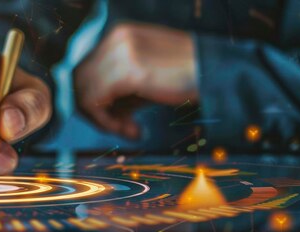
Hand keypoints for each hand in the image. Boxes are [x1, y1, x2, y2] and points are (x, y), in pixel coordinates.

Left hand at [74, 23, 196, 138]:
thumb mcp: (146, 79)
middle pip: (81, 80)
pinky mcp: (127, 70)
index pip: (86, 69)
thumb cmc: (187, 77)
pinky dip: (108, 122)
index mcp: (118, 34)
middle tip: (125, 128)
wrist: (218, 71)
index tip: (119, 120)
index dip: (96, 99)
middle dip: (97, 111)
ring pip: (84, 92)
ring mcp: (119, 51)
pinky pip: (96, 101)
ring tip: (130, 130)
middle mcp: (114, 38)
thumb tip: (97, 112)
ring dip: (103, 120)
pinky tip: (132, 130)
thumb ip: (119, 90)